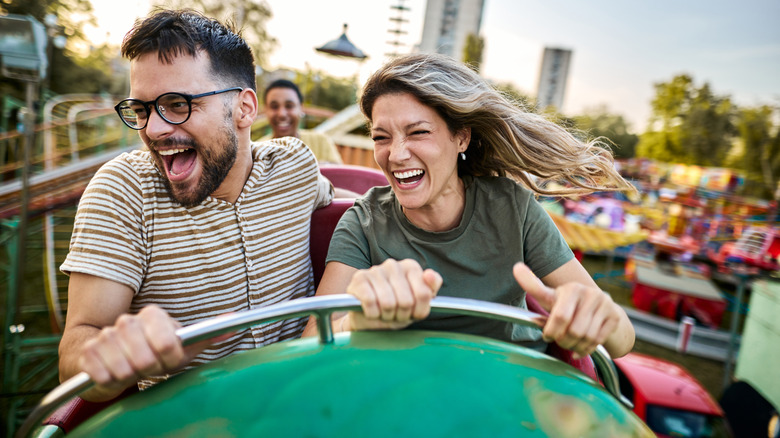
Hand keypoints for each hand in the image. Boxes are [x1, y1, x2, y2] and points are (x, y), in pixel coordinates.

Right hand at [78, 305, 212, 392]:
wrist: (108, 358)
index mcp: (153, 316)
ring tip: (132, 370)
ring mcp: (106, 335)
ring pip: (125, 368)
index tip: (167, 359)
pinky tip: (113, 374)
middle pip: (146, 359)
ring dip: (130, 376)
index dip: (169, 358)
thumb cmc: (152, 354)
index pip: (168, 343)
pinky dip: (110, 381)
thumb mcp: (181, 347)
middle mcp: (128, 321)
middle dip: (150, 370)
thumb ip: (206, 336)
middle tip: (148, 367)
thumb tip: (234, 323)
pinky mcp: (88, 352)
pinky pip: (103, 375)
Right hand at [345, 259, 442, 330]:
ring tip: (383, 313)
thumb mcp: (419, 304)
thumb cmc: (396, 309)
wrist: (367, 318)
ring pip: (388, 303)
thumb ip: (430, 289)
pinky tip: (371, 311)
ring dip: (386, 316)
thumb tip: (429, 274)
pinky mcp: (359, 279)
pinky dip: (372, 313)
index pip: (424, 294)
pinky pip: (370, 302)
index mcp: (411, 267)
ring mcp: (375, 270)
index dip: (418, 311)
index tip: (412, 312)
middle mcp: (393, 265)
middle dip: (401, 315)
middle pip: (406, 301)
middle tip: (395, 314)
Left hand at [513, 262, 620, 358]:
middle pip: (573, 330)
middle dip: (563, 340)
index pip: (560, 316)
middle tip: (559, 340)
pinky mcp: (615, 316)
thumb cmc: (569, 305)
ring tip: (569, 343)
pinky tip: (580, 347)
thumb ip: (534, 286)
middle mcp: (589, 293)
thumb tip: (516, 267)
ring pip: (586, 337)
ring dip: (574, 345)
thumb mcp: (551, 297)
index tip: (547, 335)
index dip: (551, 331)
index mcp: (571, 289)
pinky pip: (598, 341)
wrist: (601, 309)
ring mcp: (604, 304)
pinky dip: (586, 349)